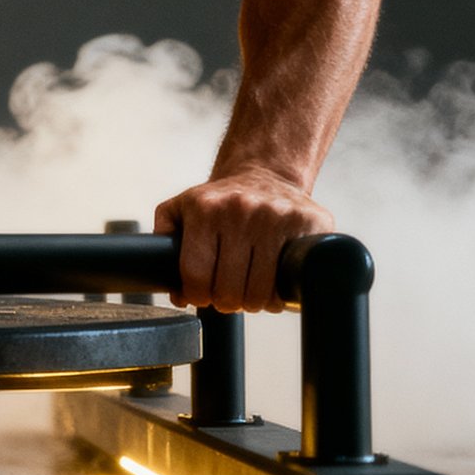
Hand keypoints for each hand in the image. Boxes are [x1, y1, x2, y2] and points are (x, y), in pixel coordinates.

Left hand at [155, 167, 333, 313]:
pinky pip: (290, 283)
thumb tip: (177, 295)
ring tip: (250, 286)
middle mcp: (242, 210)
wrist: (265, 172)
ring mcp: (278, 216)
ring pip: (260, 294)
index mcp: (205, 209)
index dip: (198, 296)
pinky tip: (273, 281)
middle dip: (226, 301)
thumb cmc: (221, 200)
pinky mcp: (309, 223)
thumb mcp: (180, 209)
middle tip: (229, 291)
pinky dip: (280, 294)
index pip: (196, 277)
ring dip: (253, 301)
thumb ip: (165, 244)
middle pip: (229, 292)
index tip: (203, 295)